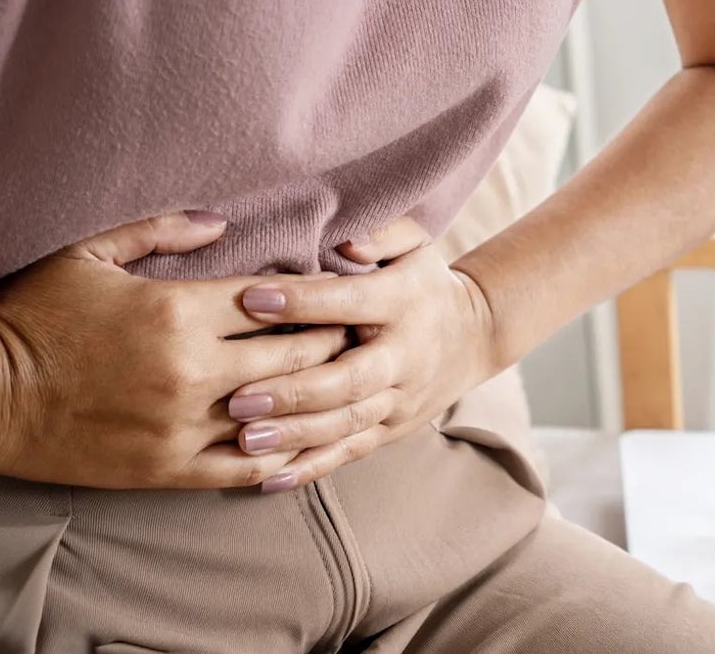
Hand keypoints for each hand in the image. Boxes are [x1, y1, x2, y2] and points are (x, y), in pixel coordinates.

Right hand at [0, 211, 347, 488]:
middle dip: (333, 343)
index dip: (315, 297)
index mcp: (177, 311)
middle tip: (356, 336)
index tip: (337, 295)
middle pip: (296, 355)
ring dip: (317, 399)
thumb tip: (222, 218)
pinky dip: (282, 454)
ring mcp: (184, 424)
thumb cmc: (33, 318)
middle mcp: (192, 370)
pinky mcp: (169, 468)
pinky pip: (246, 466)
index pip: (278, 302)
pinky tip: (305, 441)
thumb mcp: (88, 256)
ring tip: (342, 386)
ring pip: (282, 412)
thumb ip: (160, 230)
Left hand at [225, 218, 497, 492]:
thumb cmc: (425, 283)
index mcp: (402, 303)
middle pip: (349, 380)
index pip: (350, 303)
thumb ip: (382, 235)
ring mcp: (399, 399)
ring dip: (295, 436)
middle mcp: (403, 357)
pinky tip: (267, 479)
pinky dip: (311, 468)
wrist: (477, 336)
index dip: (302, 301)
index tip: (250, 298)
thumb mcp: (416, 245)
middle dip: (293, 391)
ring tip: (244, 440)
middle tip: (238, 398)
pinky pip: (350, 452)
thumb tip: (345, 245)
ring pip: (347, 424)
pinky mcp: (392, 429)